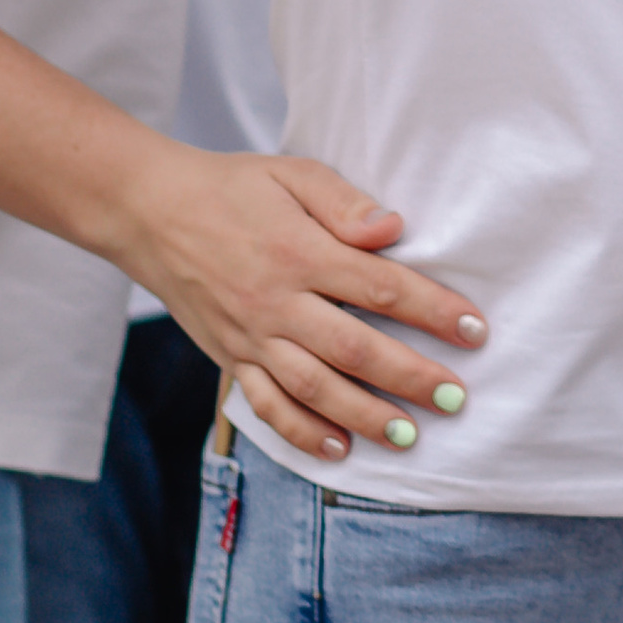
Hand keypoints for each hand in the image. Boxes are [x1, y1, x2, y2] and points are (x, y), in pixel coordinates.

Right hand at [120, 139, 486, 464]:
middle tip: (456, 398)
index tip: (473, 330)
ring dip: (364, 416)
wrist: (149, 212)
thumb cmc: (232, 187)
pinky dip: (301, 433)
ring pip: (314, 388)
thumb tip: (393, 227)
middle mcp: (276, 301)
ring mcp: (250, 336)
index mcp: (299, 251)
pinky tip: (338, 450)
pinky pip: (267, 405)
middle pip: (355, 349)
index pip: (380, 288)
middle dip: (410, 377)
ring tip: (408, 435)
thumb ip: (344, 201)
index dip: (432, 311)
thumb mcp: (291, 172)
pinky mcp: (229, 358)